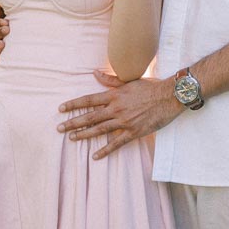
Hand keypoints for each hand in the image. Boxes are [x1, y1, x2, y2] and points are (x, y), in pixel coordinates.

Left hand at [57, 72, 182, 159]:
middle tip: (59, 128)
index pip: (88, 100)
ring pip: (99, 130)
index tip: (61, 109)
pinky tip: (95, 156)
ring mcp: (124, 122)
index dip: (73, 105)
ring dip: (84, 135)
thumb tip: (94, 73)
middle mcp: (116, 109)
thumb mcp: (128, 81)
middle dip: (73, 122)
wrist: (169, 96)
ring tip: (72, 138)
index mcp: (114, 95)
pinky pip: (117, 143)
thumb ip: (110, 79)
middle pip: (89, 116)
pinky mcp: (134, 132)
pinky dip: (105, 150)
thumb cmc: (150, 86)